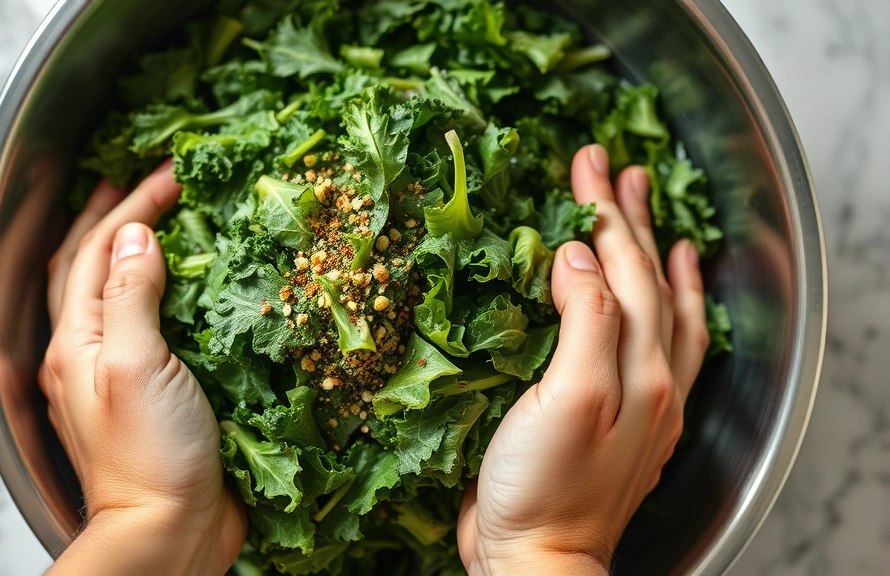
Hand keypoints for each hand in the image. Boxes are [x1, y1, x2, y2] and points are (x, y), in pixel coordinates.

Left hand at [39, 164, 244, 575]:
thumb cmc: (150, 457)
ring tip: (157, 222)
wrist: (170, 534)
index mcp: (78, 342)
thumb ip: (132, 295)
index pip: (95, 251)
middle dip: (113, 218)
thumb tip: (133, 234)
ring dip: (135, 252)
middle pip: (91, 268)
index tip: (170, 174)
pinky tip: (190, 291)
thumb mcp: (136, 364)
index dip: (129, 205)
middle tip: (140, 181)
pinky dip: (167, 296)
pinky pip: (156, 330)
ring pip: (120, 296)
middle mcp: (91, 354)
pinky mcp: (157, 395)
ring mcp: (122, 376)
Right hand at [457, 145, 709, 574]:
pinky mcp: (612, 417)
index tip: (586, 163)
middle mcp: (652, 379)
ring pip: (662, 311)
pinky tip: (642, 300)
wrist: (538, 561)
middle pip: (650, 280)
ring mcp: (640, 400)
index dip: (605, 213)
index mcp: (642, 369)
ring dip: (655, 256)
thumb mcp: (568, 400)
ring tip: (651, 214)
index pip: (627, 270)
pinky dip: (655, 310)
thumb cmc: (546, 490)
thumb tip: (579, 259)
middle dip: (630, 219)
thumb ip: (584, 324)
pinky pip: (651, 347)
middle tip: (611, 167)